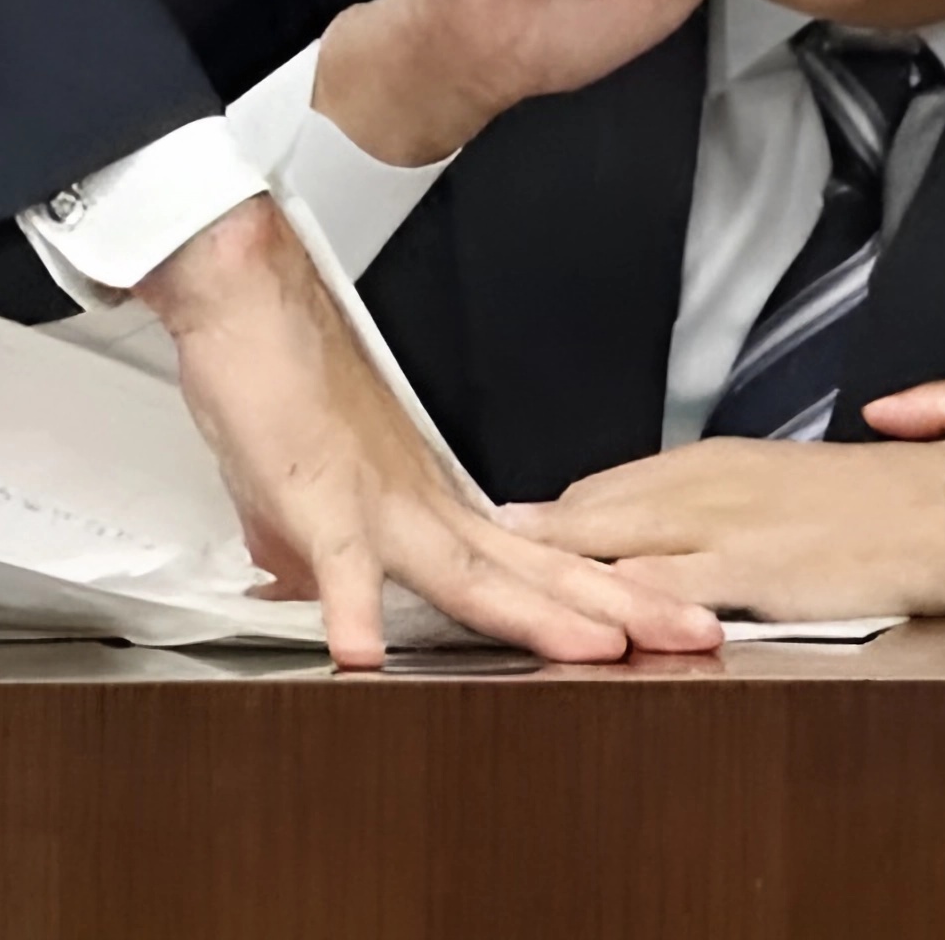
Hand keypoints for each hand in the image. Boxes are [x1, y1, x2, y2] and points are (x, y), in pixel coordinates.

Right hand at [143, 192, 720, 669]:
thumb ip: (333, 556)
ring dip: (537, 614)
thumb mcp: (317, 492)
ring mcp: (376, 498)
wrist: (248, 289)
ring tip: (600, 650)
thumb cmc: (281, 377)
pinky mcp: (316, 491)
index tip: (664, 621)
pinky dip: (354, 607)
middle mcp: (422, 501)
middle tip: (697, 631)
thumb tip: (334, 606)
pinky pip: (340, 559)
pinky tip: (365, 655)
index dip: (605, 594)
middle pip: (535, 569)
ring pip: (470, 570)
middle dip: (620, 606)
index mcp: (432, 500)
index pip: (538, 560)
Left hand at [518, 439, 944, 623]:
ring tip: (487, 580)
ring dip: (553, 563)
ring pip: (615, 540)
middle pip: (590, 510)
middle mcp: (709, 484)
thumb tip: (665, 532)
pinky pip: (673, 582)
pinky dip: (622, 597)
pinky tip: (583, 613)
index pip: (603, 490)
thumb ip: (724, 508)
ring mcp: (729, 525)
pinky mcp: (759, 567)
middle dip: (524, 536)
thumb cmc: (885, 503)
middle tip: (455, 552)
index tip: (492, 536)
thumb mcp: (791, 492)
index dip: (546, 518)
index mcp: (714, 465)